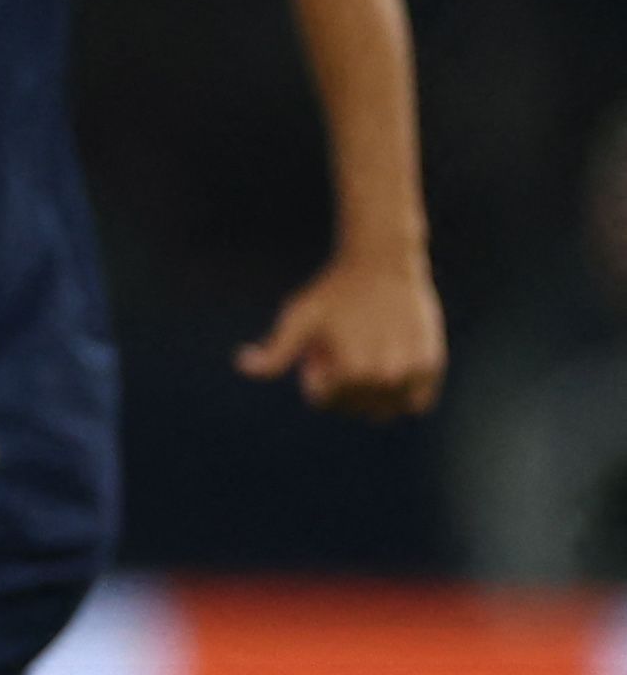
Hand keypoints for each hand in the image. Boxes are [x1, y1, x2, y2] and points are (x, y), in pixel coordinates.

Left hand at [237, 252, 442, 419]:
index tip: (322, 349)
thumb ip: (274, 351)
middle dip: (344, 386)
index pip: (326, 401)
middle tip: (346, 349)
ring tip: (368, 358)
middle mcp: (386, 377)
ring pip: (387, 410)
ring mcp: (413, 372)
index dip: (317, 375)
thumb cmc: (334, 291)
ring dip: (373, 396)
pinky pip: (416, 402)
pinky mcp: (433, 365)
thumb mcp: (298, 318)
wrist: (383, 263)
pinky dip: (403, 395)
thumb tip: (242, 364)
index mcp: (351, 372)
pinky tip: (391, 368)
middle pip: (356, 408)